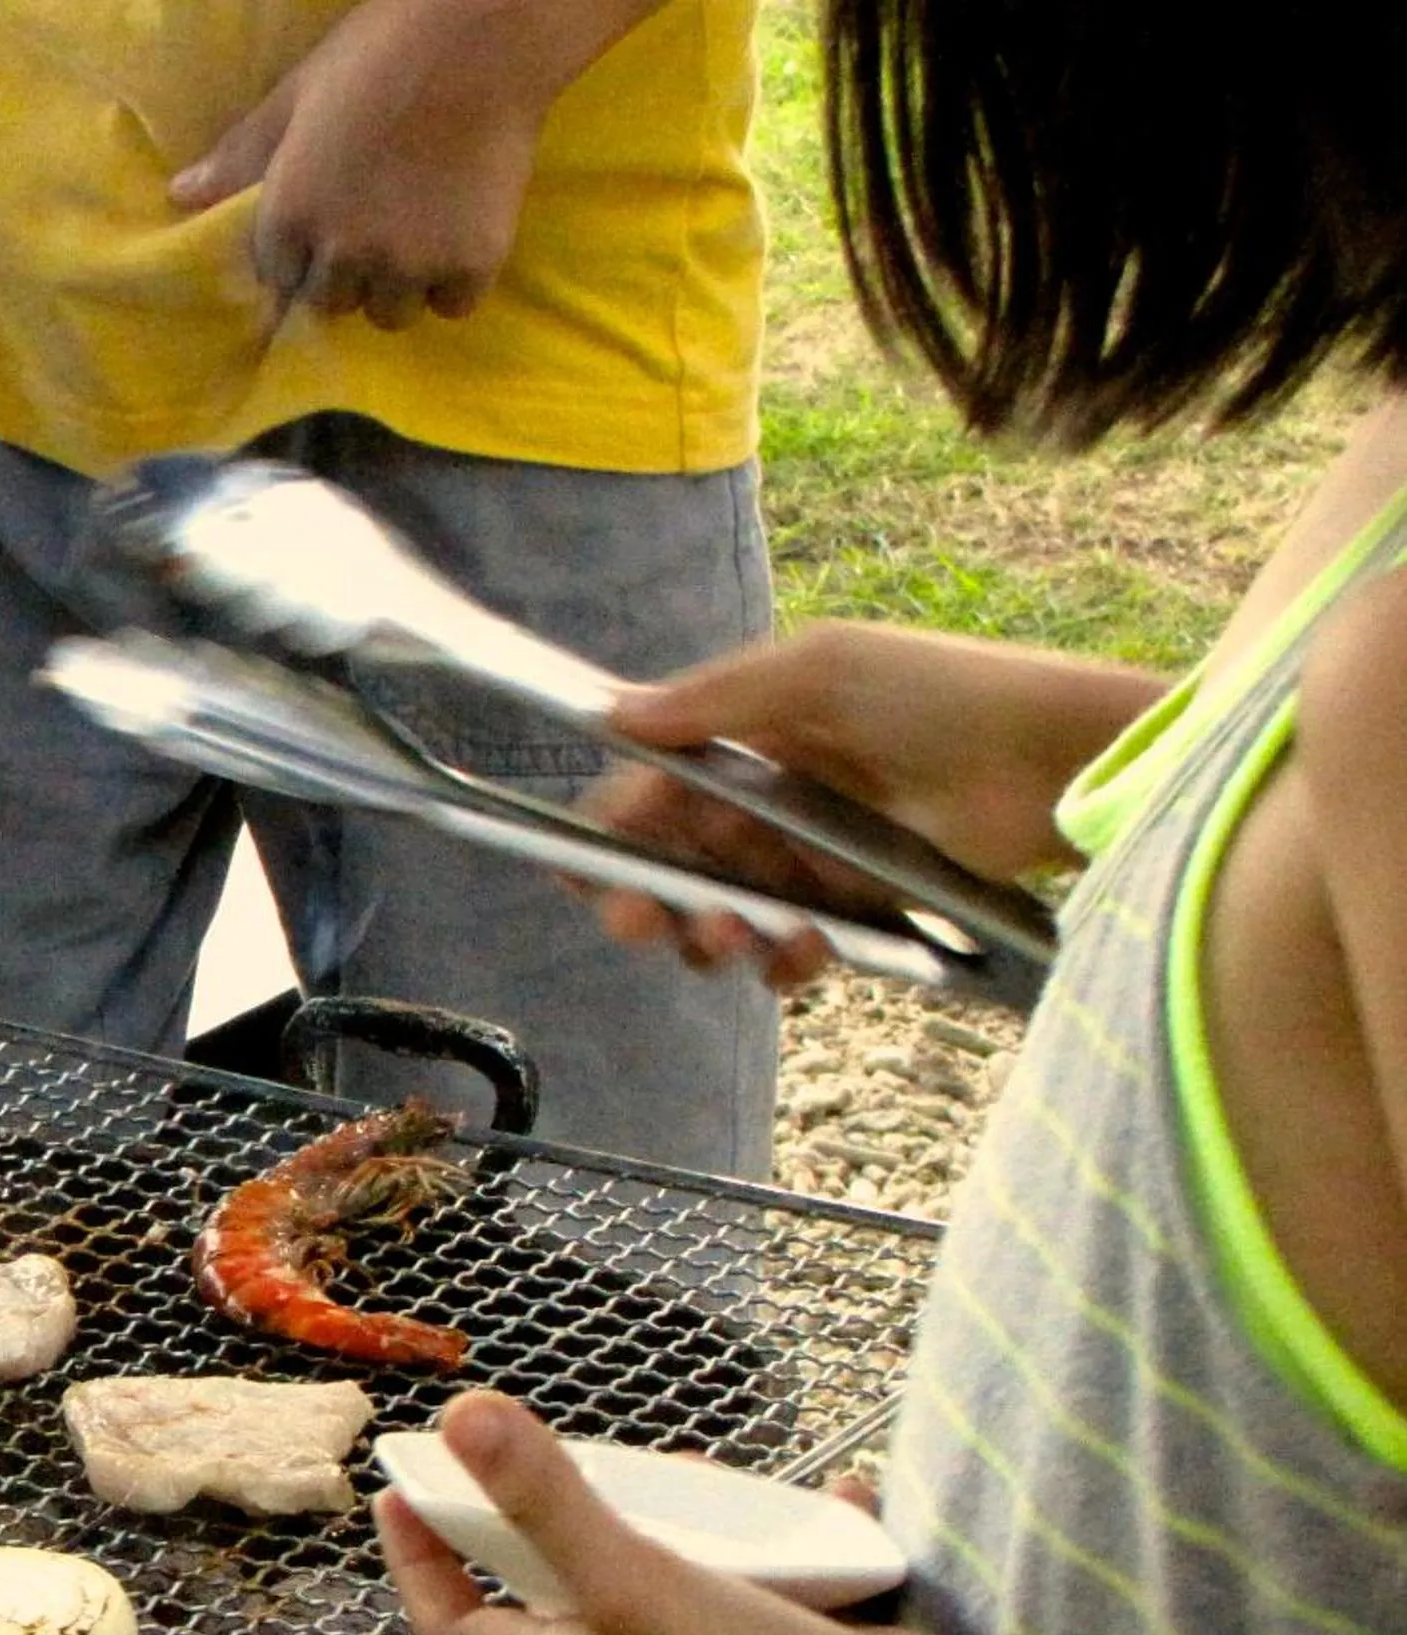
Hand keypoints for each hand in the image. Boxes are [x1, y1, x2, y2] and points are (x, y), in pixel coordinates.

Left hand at [168, 0, 649, 328]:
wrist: (482, 37)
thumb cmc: (378, 53)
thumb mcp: (297, 97)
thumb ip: (243, 154)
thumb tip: (181, 194)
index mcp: (290, 217)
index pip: (279, 278)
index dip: (301, 254)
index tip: (327, 225)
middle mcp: (343, 254)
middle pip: (331, 302)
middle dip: (346, 275)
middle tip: (374, 226)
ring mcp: (409, 265)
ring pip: (389, 313)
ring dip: (397, 286)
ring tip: (416, 235)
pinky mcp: (471, 265)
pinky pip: (451, 305)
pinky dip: (453, 282)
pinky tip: (457, 236)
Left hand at [373, 1390, 986, 1634]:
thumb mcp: (633, 1584)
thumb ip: (548, 1502)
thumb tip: (460, 1415)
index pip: (460, 1629)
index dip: (419, 1568)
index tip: (400, 1498)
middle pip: (564, 1596)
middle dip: (551, 1523)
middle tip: (555, 1456)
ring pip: (679, 1580)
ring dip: (678, 1522)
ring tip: (696, 1468)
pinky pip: (790, 1579)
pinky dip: (804, 1536)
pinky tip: (832, 1494)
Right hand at [573, 622, 1159, 987]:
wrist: (1057, 763)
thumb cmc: (943, 695)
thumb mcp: (821, 669)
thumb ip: (715, 700)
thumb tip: (612, 717)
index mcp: (750, 736)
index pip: (652, 788)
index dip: (608, 828)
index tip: (578, 865)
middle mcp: (770, 803)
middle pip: (672, 866)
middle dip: (643, 899)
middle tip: (637, 921)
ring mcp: (812, 864)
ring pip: (722, 918)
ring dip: (709, 936)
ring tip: (732, 934)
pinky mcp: (858, 915)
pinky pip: (792, 952)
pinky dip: (782, 963)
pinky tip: (799, 951)